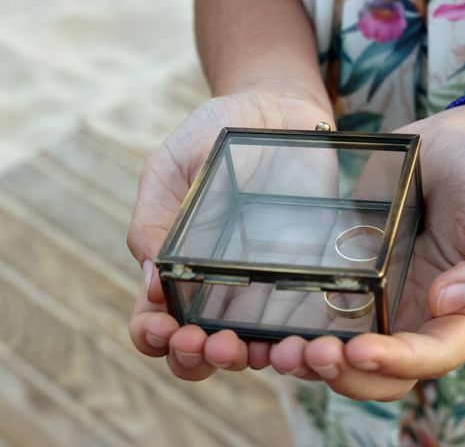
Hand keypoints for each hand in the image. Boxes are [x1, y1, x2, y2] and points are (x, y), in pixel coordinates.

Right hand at [127, 90, 335, 379]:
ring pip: (257, 344)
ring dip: (252, 359)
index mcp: (177, 265)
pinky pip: (308, 315)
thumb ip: (153, 219)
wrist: (276, 107)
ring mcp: (268, 281)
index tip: (164, 329)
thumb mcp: (171, 166)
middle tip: (210, 342)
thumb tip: (151, 285)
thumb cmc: (215, 132)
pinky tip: (305, 336)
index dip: (154, 338)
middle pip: (205, 348)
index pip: (156, 322)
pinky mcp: (311, 270)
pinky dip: (304, 337)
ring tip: (256, 346)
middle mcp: (220, 285)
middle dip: (201, 357)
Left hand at [268, 104, 464, 399]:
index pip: (430, 356)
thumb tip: (446, 302)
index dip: (396, 363)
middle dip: (343, 372)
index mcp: (460, 315)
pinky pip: (320, 308)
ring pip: (343, 349)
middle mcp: (415, 316)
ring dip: (311, 358)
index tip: (359, 350)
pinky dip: (294, 324)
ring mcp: (380, 298)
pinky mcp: (350, 274)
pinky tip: (264, 322)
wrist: (454, 144)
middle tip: (306, 354)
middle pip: (379, 370)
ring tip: (278, 348)